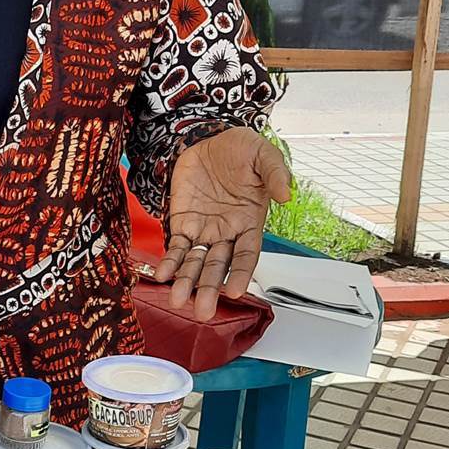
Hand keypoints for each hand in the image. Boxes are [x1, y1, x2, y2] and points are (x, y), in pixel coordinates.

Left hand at [156, 128, 291, 320]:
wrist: (208, 136)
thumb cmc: (239, 149)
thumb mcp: (262, 154)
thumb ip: (275, 173)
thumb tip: (285, 195)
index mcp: (250, 222)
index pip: (247, 255)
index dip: (241, 273)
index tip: (234, 292)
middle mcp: (227, 232)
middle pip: (218, 267)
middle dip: (210, 289)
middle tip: (203, 312)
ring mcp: (204, 230)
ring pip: (195, 262)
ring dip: (186, 282)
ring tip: (178, 300)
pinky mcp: (182, 222)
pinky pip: (176, 247)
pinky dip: (169, 261)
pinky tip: (162, 275)